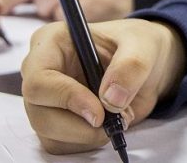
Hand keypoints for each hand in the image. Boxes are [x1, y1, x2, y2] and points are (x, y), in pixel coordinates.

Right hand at [21, 18, 186, 153]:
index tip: (99, 111)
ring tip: (116, 116)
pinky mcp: (56, 120)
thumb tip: (111, 98)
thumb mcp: (143, 45)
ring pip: (48, 132)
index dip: (66, 99)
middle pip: (39, 113)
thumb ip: (131, 66)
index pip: (39, 80)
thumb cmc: (138, 46)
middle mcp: (42, 70)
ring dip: (86, 135)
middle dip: (78, 126)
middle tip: (112, 120)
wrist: (147, 67)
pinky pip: (59, 144)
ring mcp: (47, 98)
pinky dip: (87, 141)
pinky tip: (107, 122)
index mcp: (52, 42)